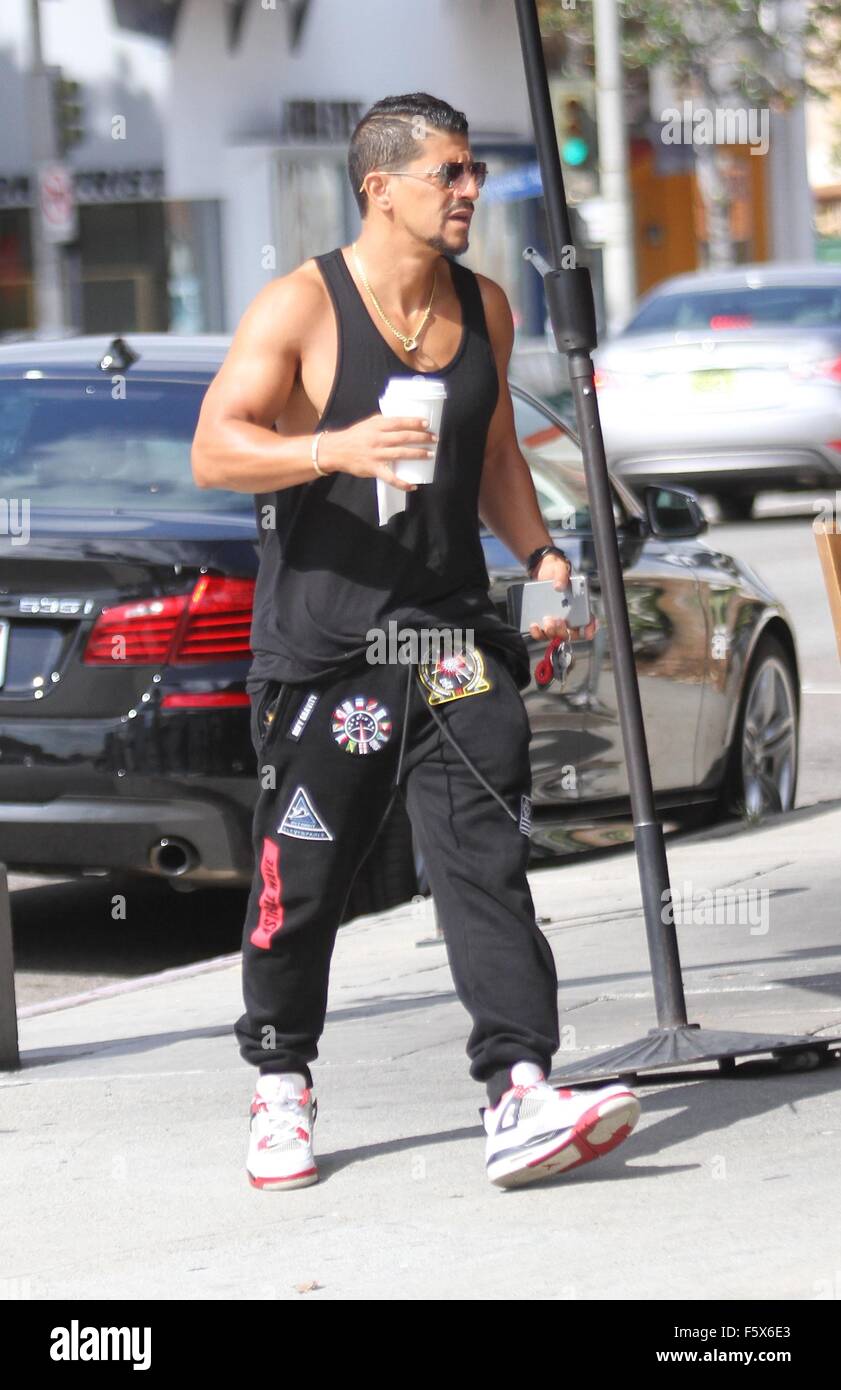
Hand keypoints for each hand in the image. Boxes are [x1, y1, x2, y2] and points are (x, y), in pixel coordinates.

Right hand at [320, 414, 437, 492]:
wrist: (336, 451)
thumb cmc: (354, 436)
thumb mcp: (368, 424)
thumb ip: (383, 421)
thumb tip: (402, 420)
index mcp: (377, 426)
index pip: (399, 422)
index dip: (414, 422)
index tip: (427, 424)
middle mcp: (378, 439)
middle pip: (403, 437)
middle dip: (421, 438)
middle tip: (435, 439)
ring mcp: (376, 454)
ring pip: (401, 454)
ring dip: (417, 454)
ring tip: (430, 455)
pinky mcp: (373, 469)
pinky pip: (390, 477)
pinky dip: (402, 483)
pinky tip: (413, 485)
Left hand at [528, 552, 598, 642]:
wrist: (541, 571)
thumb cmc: (556, 571)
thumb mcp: (560, 569)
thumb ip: (562, 576)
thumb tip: (559, 586)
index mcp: (579, 606)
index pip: (589, 620)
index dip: (590, 628)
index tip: (588, 632)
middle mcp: (569, 617)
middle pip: (570, 633)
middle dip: (564, 631)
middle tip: (559, 621)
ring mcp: (555, 621)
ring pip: (556, 636)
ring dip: (551, 633)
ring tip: (545, 621)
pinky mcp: (543, 622)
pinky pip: (541, 633)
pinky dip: (537, 633)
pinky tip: (533, 625)